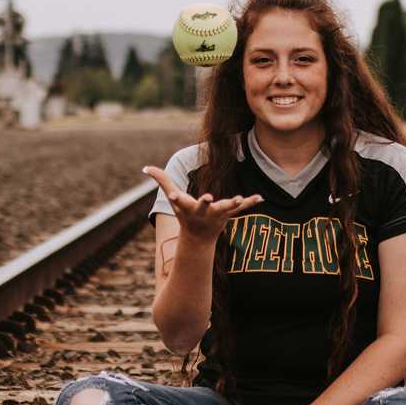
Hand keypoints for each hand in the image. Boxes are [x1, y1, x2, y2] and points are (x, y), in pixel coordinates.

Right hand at [143, 165, 262, 242]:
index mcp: (188, 208)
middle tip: (208, 197)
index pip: (180, 202)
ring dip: (232, 204)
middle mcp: (202, 212)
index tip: (173, 196)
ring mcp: (216, 214)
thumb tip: (145, 167)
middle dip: (206, 203)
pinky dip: (250, 203)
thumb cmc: (184, 213)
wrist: (199, 237)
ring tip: (240, 198)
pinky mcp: (228, 214)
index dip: (176, 198)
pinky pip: (241, 209)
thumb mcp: (173, 198)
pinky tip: (260, 197)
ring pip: (225, 209)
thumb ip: (162, 181)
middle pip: (204, 207)